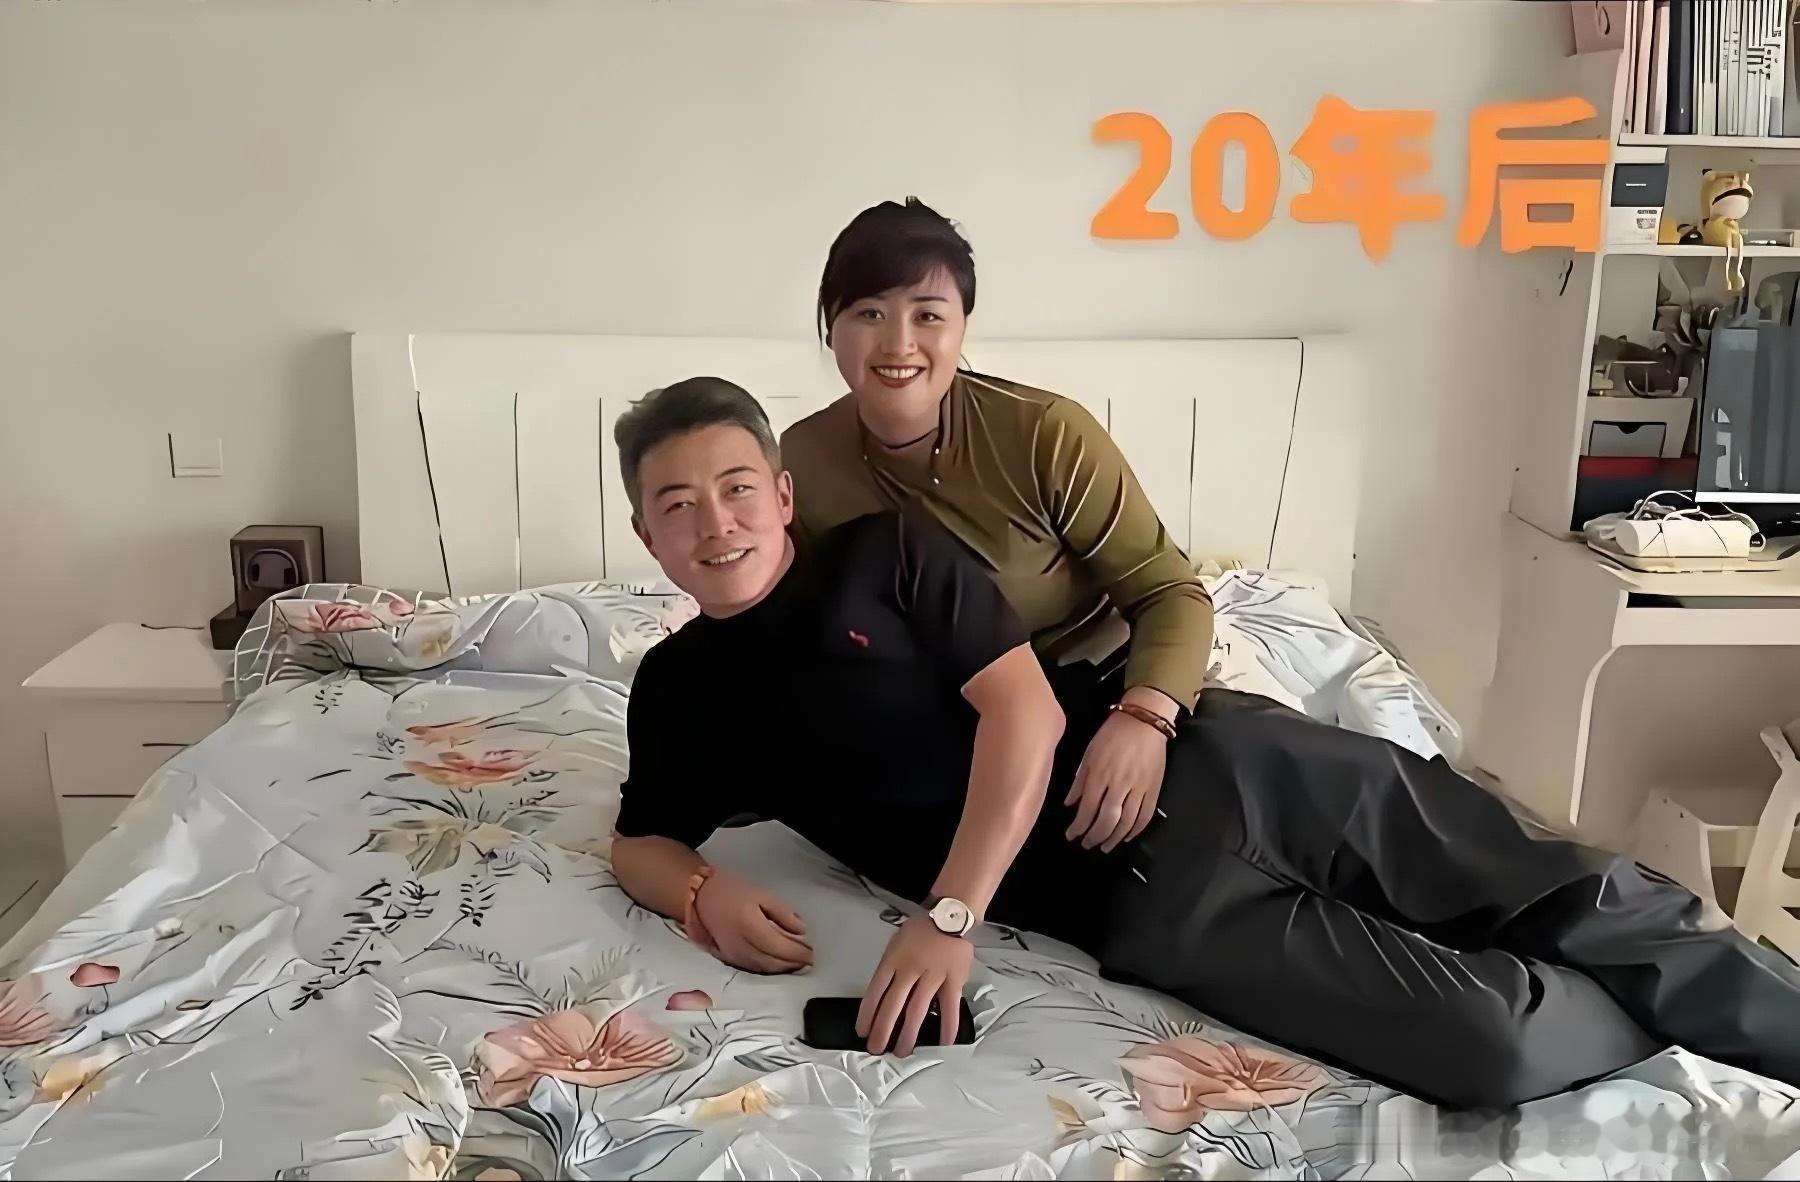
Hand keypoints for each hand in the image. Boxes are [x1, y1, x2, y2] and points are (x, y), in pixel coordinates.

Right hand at [691, 868, 811, 973]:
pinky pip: (754, 970)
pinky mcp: (729, 960)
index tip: (813, 953)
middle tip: (811, 960)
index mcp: (750, 924)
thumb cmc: (733, 892)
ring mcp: (734, 955)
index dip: (798, 953)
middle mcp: (741, 944)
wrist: (701, 899)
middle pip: (774, 962)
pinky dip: (771, 970)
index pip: (779, 946)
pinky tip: (781, 966)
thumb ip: (783, 914)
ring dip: (784, 969)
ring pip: (765, 969)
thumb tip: (802, 930)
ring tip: (800, 964)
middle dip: (794, 963)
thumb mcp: (762, 895)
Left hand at [856, 917, 973, 1056]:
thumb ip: (890, 968)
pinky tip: (942, 1042)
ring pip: (916, 1010)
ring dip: (907, 1034)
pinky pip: (949, 1007)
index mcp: (892, 960)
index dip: (867, 1014)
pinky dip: (947, 1026)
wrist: (949, 916)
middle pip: (892, 1005)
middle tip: (876, 1048)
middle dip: (882, 1030)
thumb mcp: (896, 943)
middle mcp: (909, 970)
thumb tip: (881, 996)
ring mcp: (932, 976)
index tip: (862, 1031)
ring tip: (901, 1051)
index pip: (875, 991)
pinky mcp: (953, 980)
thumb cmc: (920, 931)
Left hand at [1065, 710, 1167, 850]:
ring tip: (1105, 846)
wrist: (1144, 720)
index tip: (1072, 835)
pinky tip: (1126, 836)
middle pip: (1107, 820)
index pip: (1088, 809)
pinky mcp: (1154, 788)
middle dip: (1095, 836)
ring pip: (1127, 822)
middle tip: (1088, 844)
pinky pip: (1145, 815)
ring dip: (1114, 838)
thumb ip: (1079, 780)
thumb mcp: (1089, 753)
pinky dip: (1136, 830)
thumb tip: (1069, 804)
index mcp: (1100, 774)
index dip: (1079, 826)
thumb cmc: (1113, 733)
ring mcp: (1139, 787)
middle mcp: (1119, 784)